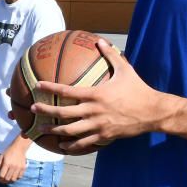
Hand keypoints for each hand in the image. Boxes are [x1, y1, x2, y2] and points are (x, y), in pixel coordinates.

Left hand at [0, 141, 26, 182]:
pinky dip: (16, 178)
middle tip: (2, 180)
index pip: (2, 175)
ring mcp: (19, 168)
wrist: (19, 147)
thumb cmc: (8, 152)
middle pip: (7, 179)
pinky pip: (19, 177)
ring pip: (13, 179)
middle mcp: (13, 166)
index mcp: (6, 163)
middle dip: (3, 181)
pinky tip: (13, 176)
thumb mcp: (1, 156)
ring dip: (10, 181)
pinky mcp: (23, 168)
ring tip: (8, 179)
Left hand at [33, 39, 160, 153]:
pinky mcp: (104, 137)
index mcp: (95, 94)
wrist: (153, 112)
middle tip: (33, 110)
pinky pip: (84, 143)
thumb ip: (110, 55)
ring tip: (42, 130)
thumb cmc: (138, 89)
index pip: (67, 91)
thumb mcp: (125, 69)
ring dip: (54, 131)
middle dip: (46, 112)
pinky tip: (62, 146)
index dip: (50, 88)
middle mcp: (93, 111)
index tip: (37, 86)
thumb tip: (100, 40)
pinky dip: (72, 145)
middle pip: (63, 114)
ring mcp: (98, 126)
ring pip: (71, 131)